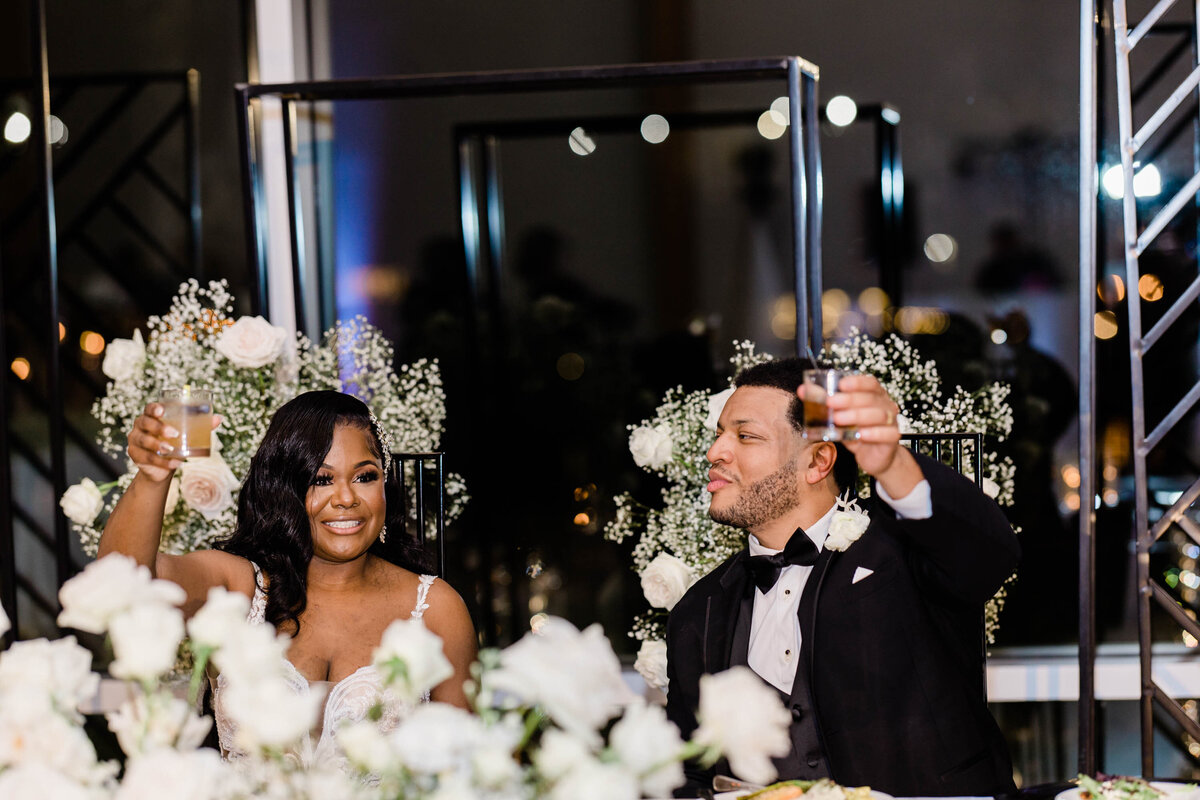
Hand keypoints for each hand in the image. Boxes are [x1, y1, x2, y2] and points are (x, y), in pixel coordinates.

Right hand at [125, 403, 221, 482]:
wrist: (163, 465)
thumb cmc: (176, 442)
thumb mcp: (188, 433)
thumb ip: (201, 425)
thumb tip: (219, 418)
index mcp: (152, 416)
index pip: (149, 408)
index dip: (154, 408)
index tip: (162, 410)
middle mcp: (140, 425)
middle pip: (145, 423)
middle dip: (159, 428)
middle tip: (175, 434)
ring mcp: (136, 440)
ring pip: (144, 441)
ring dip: (158, 445)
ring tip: (171, 450)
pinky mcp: (135, 454)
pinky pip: (147, 458)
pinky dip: (162, 462)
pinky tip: (174, 463)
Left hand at [798, 374, 920, 494]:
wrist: (874, 456)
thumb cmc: (856, 432)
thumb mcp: (840, 417)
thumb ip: (825, 404)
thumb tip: (802, 390)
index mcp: (875, 395)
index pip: (870, 383)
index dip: (857, 382)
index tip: (841, 384)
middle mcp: (886, 405)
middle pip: (871, 398)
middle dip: (849, 399)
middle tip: (830, 403)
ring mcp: (891, 421)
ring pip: (879, 415)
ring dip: (857, 415)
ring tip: (838, 419)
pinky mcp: (893, 438)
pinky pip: (888, 433)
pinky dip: (874, 433)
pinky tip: (861, 435)